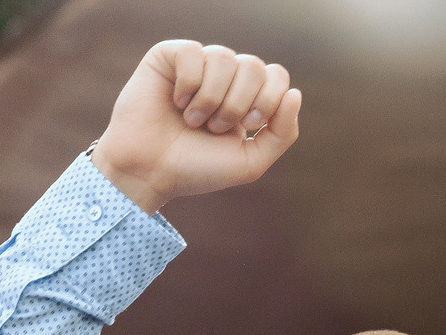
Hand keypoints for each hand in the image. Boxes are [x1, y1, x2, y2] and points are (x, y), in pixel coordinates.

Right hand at [89, 41, 301, 211]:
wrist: (150, 171)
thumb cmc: (197, 168)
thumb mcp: (251, 161)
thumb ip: (283, 133)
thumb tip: (295, 93)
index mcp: (247, 98)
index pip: (276, 75)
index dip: (269, 98)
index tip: (249, 126)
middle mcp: (225, 78)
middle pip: (255, 66)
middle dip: (239, 103)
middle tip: (216, 128)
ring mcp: (197, 65)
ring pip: (225, 58)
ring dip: (212, 98)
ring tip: (194, 120)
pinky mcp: (169, 56)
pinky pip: (194, 52)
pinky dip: (189, 84)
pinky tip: (176, 101)